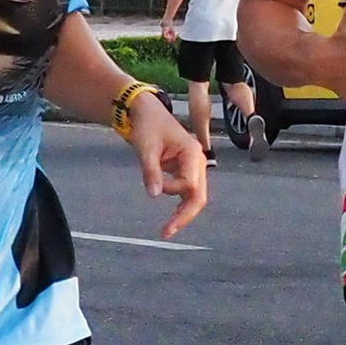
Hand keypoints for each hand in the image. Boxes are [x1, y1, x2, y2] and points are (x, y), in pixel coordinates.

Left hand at [129, 91, 208, 237]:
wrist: (147, 111)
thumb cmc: (148, 125)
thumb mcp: (146, 148)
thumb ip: (151, 172)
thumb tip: (154, 196)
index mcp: (192, 153)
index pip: (189, 183)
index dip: (172, 189)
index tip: (155, 185)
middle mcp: (198, 161)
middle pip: (199, 196)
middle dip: (185, 216)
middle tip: (167, 232)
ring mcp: (194, 166)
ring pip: (195, 196)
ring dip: (183, 213)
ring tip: (167, 229)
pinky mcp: (187, 169)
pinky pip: (187, 191)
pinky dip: (180, 204)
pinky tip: (171, 217)